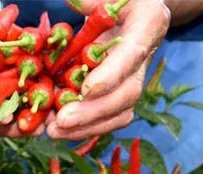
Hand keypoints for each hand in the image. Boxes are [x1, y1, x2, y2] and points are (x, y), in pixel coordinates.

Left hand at [46, 0, 171, 139]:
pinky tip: (58, 130)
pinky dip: (83, 127)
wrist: (131, 6)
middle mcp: (145, 56)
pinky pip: (107, 117)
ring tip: (54, 131)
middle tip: (62, 119)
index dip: (111, 74)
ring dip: (86, 126)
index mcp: (148, 23)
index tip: (86, 89)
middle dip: (94, 111)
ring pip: (119, 112)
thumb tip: (72, 3)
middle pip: (128, 93)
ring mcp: (134, 77)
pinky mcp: (119, 92)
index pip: (133, 52)